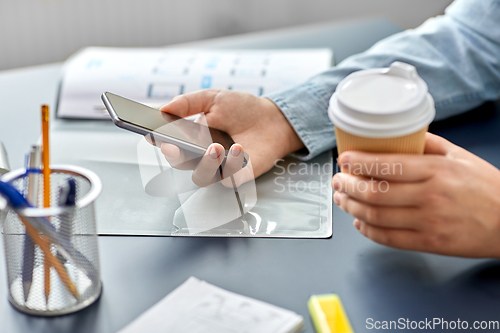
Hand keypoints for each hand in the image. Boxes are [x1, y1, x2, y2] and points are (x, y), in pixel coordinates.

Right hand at [157, 89, 303, 186]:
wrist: (272, 118)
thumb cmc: (241, 109)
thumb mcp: (213, 98)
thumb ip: (188, 103)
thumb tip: (164, 108)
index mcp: (190, 138)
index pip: (168, 143)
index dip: (157, 141)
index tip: (151, 134)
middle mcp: (201, 156)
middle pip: (180, 164)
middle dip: (175, 157)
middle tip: (174, 146)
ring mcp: (219, 168)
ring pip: (202, 177)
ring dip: (205, 164)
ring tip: (215, 147)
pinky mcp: (239, 176)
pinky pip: (229, 180)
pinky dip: (231, 166)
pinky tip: (237, 148)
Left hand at [332, 132, 499, 257]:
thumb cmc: (487, 187)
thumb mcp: (459, 156)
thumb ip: (427, 145)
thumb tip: (397, 136)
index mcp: (436, 171)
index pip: (387, 165)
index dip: (358, 162)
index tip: (344, 160)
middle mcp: (430, 196)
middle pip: (374, 192)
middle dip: (347, 186)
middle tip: (337, 180)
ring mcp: (428, 222)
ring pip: (376, 216)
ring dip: (351, 208)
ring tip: (341, 199)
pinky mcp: (429, 243)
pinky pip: (389, 238)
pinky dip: (368, 230)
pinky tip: (359, 222)